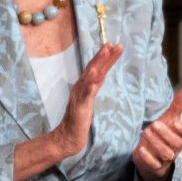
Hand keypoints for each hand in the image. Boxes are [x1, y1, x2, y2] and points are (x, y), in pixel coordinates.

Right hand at [51, 43, 122, 157]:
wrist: (68, 137)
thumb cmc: (78, 119)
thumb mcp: (88, 99)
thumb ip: (93, 86)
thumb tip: (100, 74)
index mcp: (84, 86)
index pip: (96, 68)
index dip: (105, 57)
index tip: (114, 45)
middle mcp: (80, 87)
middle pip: (93, 68)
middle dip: (103, 55)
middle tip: (112, 44)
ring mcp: (80, 96)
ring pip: (90, 77)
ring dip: (98, 63)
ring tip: (105, 52)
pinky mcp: (80, 107)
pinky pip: (86, 94)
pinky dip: (91, 84)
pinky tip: (96, 75)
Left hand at [132, 85, 181, 180]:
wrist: (148, 154)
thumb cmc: (161, 134)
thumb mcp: (168, 118)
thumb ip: (179, 104)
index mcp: (181, 136)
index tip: (175, 122)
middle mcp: (175, 148)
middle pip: (176, 143)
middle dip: (165, 134)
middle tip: (154, 125)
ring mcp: (165, 158)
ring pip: (166, 154)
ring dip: (155, 143)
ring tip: (145, 132)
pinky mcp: (154, 166)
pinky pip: (154, 164)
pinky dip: (148, 157)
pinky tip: (141, 149)